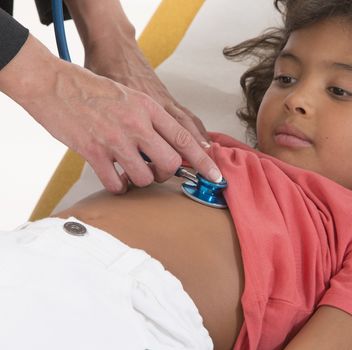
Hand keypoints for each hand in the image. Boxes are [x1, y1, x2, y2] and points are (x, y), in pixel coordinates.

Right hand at [0, 35, 221, 192]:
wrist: (52, 83)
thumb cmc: (90, 89)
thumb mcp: (130, 96)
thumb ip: (150, 119)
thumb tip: (168, 145)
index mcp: (148, 108)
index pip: (185, 139)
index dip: (204, 161)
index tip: (215, 176)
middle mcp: (137, 124)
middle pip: (170, 164)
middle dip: (166, 174)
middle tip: (156, 171)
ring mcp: (116, 139)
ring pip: (145, 177)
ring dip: (140, 181)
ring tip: (130, 173)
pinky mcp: (93, 152)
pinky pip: (115, 183)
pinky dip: (118, 187)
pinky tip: (114, 179)